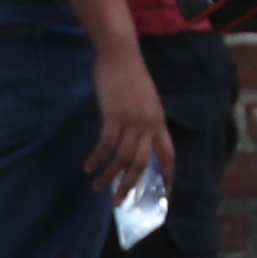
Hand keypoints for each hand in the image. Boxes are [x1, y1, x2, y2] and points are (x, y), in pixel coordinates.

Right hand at [86, 51, 168, 195]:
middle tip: (119, 201)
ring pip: (121, 159)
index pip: (168, 156)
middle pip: (141, 164)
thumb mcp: (146, 101)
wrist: (121, 55)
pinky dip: (97, 159)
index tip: (166, 194)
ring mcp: (131, 122)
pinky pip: (105, 146)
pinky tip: (88, 167)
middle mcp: (148, 125)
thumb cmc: (131, 76)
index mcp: (159, 123)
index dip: (168, 176)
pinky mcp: (113, 117)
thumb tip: (137, 141)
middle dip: (130, 186)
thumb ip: (145, 122)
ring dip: (109, 176)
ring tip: (98, 188)